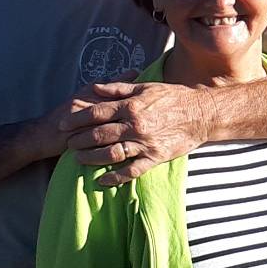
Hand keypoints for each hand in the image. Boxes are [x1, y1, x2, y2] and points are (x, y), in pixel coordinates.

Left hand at [60, 82, 216, 185]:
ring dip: (91, 158)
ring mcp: (145, 143)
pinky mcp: (155, 157)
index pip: (96, 113)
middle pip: (99, 134)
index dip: (76, 119)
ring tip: (79, 159)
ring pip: (111, 154)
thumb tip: (95, 87)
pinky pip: (131, 170)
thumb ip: (119, 88)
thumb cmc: (175, 97)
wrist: (202, 114)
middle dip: (79, 140)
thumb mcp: (147, 87)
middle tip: (68, 143)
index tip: (64, 124)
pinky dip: (115, 177)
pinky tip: (102, 180)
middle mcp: (135, 125)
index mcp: (132, 106)